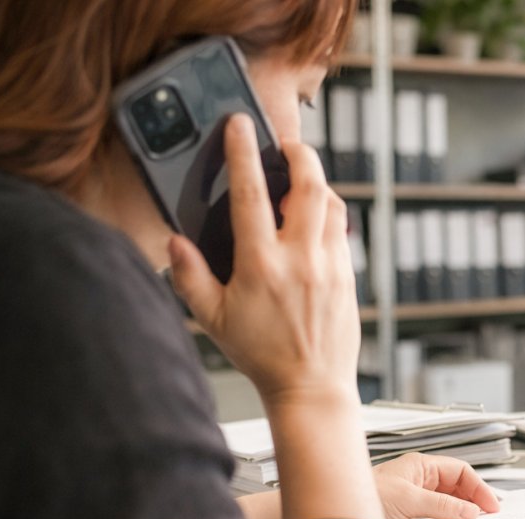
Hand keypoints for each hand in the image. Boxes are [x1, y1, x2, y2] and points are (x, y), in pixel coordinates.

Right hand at [168, 114, 357, 406]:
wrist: (311, 387)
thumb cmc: (262, 356)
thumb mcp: (213, 319)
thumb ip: (190, 277)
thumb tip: (175, 243)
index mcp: (261, 265)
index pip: (251, 193)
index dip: (243, 152)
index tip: (240, 125)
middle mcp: (301, 260)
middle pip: (309, 186)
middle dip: (300, 155)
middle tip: (286, 146)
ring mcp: (330, 267)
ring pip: (332, 205)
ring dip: (317, 184)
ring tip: (300, 180)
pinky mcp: (349, 277)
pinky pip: (342, 232)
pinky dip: (329, 215)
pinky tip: (313, 219)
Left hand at [373, 453, 500, 518]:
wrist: (337, 516)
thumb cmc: (364, 496)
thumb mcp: (409, 500)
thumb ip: (442, 506)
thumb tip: (470, 511)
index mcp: (421, 466)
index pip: (461, 472)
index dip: (479, 488)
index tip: (491, 506)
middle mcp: (420, 478)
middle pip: (457, 486)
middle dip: (474, 499)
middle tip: (489, 517)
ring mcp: (415, 496)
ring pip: (448, 501)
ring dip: (461, 512)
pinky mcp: (409, 513)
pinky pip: (436, 515)